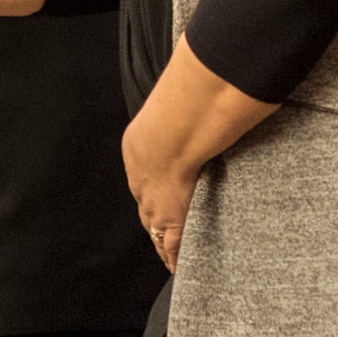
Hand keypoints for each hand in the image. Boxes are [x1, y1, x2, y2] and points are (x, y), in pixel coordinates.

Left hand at [122, 36, 280, 271]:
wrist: (176, 126)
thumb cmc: (180, 105)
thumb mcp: (171, 98)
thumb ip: (185, 92)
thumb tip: (200, 70)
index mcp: (137, 148)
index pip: (141, 174)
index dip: (150, 185)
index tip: (156, 192)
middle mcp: (139, 177)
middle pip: (144, 205)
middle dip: (152, 216)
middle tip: (160, 230)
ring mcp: (153, 200)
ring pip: (154, 227)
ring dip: (162, 239)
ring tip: (171, 253)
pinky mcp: (170, 217)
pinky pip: (170, 244)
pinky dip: (174, 256)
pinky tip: (179, 266)